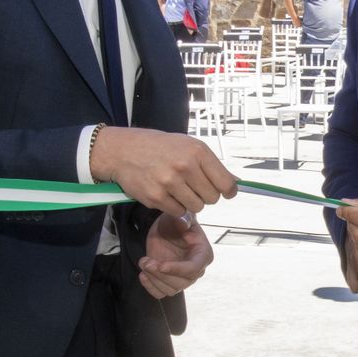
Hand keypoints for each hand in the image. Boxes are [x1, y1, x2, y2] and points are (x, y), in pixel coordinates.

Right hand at [90, 127, 237, 217]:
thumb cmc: (159, 147)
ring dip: (190, 202)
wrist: (123, 150)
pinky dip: (175, 206)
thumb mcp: (188, 145)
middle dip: (206, 195)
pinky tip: (166, 193)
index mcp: (197, 151)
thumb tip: (234, 182)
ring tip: (179, 189)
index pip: (226, 183)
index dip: (229, 191)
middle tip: (194, 187)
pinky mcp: (156, 197)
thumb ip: (210, 164)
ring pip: (197, 207)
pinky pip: (178, 211)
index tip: (226, 192)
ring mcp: (170, 183)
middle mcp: (185, 166)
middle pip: (212, 198)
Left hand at [137, 212, 214, 298]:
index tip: (161, 265)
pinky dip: (150, 287)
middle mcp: (195, 270)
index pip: (193, 269)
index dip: (177, 269)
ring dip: (153, 279)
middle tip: (146, 261)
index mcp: (203, 254)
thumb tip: (184, 224)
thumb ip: (184, 220)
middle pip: (181, 283)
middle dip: (161, 274)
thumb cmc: (176, 223)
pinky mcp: (169, 282)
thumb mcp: (179, 218)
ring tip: (143, 262)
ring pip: (170, 289)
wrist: (167, 229)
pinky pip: (161, 293)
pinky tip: (143, 275)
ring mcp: (182, 278)